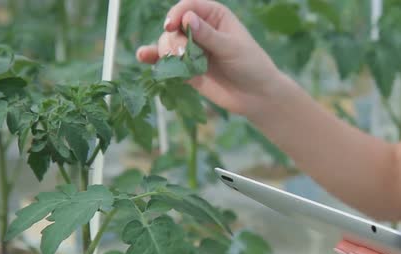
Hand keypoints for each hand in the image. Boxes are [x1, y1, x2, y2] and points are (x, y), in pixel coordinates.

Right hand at [136, 0, 283, 115]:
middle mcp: (201, 29)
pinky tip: (144, 56)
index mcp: (214, 16)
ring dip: (167, 51)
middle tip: (181, 54)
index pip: (189, 7)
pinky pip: (167, 61)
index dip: (177, 14)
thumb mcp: (232, 48)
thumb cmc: (251, 66)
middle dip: (173, 39)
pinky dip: (155, 58)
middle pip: (174, 26)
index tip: (171, 26)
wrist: (256, 96)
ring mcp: (193, 49)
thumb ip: (208, 36)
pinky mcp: (187, 69)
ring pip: (168, 43)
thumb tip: (187, 18)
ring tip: (176, 61)